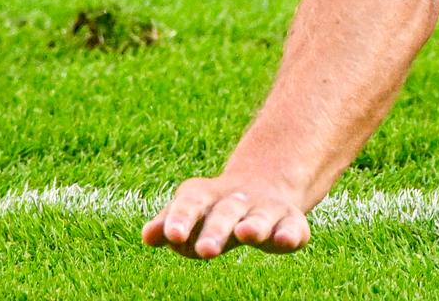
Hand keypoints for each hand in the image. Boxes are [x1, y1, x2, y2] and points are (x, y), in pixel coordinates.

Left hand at [141, 175, 311, 258]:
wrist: (263, 187)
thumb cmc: (214, 210)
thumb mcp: (191, 213)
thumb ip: (168, 224)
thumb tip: (147, 237)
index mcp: (205, 197)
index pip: (189, 205)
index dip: (180, 219)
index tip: (171, 235)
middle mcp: (235, 201)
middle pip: (223, 214)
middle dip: (215, 231)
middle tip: (205, 251)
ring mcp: (264, 210)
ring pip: (258, 218)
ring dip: (253, 226)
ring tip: (245, 234)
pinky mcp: (290, 221)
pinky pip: (292, 228)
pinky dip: (288, 234)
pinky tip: (283, 241)